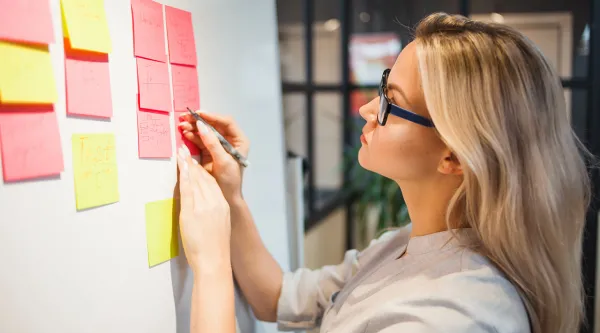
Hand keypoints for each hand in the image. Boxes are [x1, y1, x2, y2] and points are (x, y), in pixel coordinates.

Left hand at [177, 144, 230, 272]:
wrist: (214, 262)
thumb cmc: (215, 249)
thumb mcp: (219, 226)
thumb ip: (211, 213)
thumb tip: (201, 208)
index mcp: (223, 206)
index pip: (212, 182)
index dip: (202, 170)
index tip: (196, 160)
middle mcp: (215, 202)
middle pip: (204, 177)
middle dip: (194, 162)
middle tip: (186, 149)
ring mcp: (204, 206)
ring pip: (196, 179)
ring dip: (187, 164)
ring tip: (181, 152)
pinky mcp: (193, 211)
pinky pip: (188, 188)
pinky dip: (184, 175)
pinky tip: (180, 165)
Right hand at [179, 111, 249, 201]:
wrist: (227, 196)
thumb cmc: (230, 179)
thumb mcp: (223, 161)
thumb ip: (212, 143)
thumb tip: (201, 126)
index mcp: (239, 141)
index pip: (227, 123)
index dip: (213, 117)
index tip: (199, 114)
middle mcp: (229, 140)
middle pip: (214, 125)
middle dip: (200, 121)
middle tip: (185, 117)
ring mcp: (218, 145)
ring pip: (205, 131)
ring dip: (194, 127)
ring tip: (182, 126)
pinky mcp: (209, 151)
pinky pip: (200, 140)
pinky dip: (192, 136)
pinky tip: (186, 134)